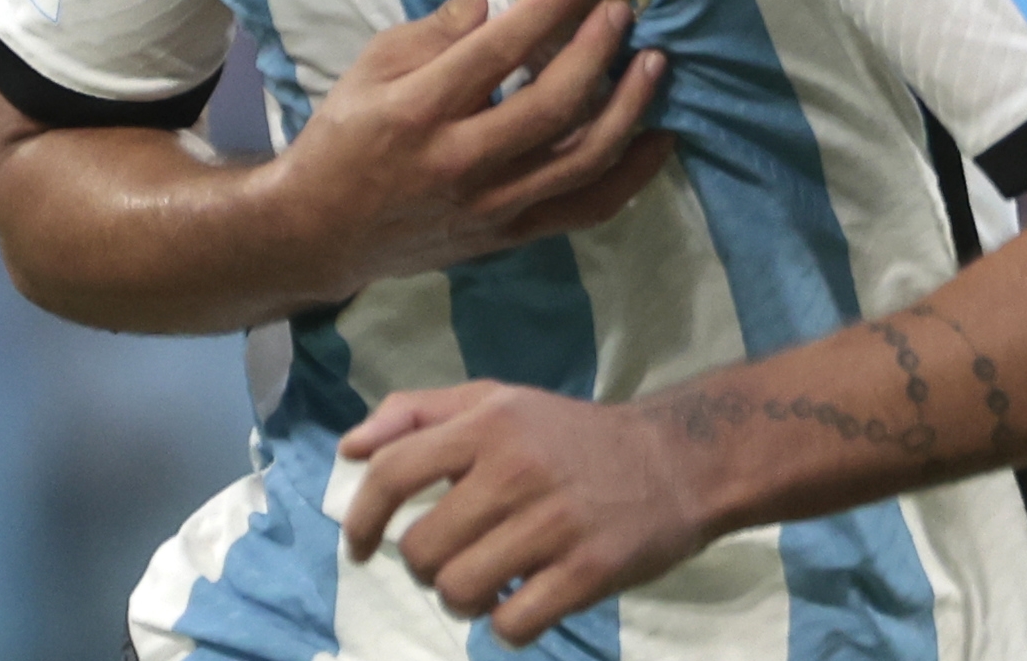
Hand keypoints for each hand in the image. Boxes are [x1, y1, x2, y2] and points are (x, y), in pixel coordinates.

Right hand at [271, 0, 674, 298]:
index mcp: (418, 111)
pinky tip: (658, 138)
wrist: (322, 233)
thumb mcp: (372, 67)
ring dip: (629, 109)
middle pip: (552, 106)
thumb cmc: (345, 137)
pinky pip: (586, 208)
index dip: (546, 9)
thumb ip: (438, 30)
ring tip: (654, 65)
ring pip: (582, 160)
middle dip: (597, 52)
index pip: (496, 52)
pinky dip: (631, 174)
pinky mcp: (511, 235)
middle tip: (621, 13)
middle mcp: (461, 163)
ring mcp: (493, 207)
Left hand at [339, 382, 714, 642]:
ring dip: (463, 599)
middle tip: (454, 558)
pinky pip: (511, 624)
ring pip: (460, 590)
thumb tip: (349, 449)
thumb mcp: (496, 402)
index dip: (363, 517)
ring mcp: (554, 523)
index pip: (394, 472)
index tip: (361, 546)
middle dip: (426, 566)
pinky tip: (523, 601)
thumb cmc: (569, 435)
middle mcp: (517, 469)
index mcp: (488, 423)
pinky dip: (506, 624)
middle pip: (422, 549)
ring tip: (488, 581)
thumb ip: (417, 415)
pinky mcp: (588, 571)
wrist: (677, 460)